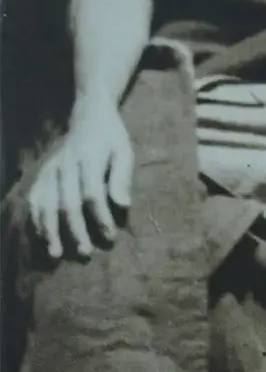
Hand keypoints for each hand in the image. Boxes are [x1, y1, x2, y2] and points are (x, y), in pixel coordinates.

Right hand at [27, 96, 132, 259]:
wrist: (89, 117)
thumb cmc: (112, 138)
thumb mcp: (124, 151)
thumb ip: (122, 177)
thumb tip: (124, 206)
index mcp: (88, 158)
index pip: (92, 194)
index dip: (100, 218)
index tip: (110, 237)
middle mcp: (65, 165)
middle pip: (67, 203)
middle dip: (76, 231)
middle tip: (86, 253)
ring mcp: (50, 170)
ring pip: (45, 205)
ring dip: (50, 232)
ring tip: (57, 254)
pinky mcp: (41, 174)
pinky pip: (34, 201)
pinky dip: (37, 221)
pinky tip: (44, 238)